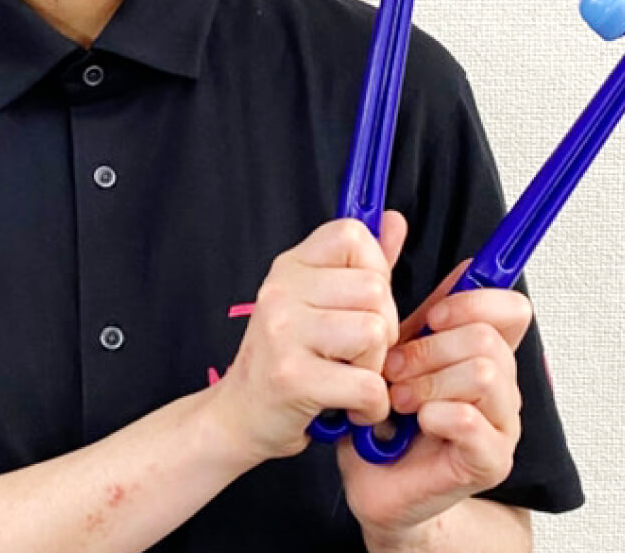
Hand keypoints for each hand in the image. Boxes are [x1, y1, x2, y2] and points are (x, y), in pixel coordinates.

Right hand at [205, 211, 404, 465]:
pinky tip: (350, 409)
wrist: (239, 415)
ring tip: (351, 379)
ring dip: (376, 368)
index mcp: (290, 267)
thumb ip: (361, 264)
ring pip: (374, 332)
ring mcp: (282, 331)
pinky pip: (368, 385)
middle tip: (357, 354)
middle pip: (374, 289)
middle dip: (382, 329)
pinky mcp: (292, 377)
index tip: (361, 303)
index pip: (352, 235)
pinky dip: (372, 407)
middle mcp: (281, 290)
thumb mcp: (318, 302)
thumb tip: (395, 219)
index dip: (375, 268)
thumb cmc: (288, 359)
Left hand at [338, 239, 532, 543]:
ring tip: (394, 396)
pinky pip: (476, 421)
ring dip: (427, 381)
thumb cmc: (379, 407)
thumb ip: (393, 281)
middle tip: (391, 368)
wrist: (371, 475)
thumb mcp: (384, 336)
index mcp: (478, 346)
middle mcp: (500, 382)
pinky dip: (437, 413)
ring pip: (484, 372)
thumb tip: (391, 219)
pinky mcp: (488, 459)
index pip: (510, 306)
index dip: (472, 301)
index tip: (433, 314)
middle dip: (429, 348)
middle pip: (487, 336)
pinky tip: (412, 418)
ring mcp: (500, 422)